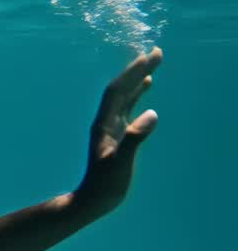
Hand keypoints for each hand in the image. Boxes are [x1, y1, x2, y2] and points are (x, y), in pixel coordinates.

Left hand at [74, 46, 161, 213]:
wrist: (94, 198)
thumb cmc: (106, 183)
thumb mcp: (121, 162)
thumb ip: (135, 138)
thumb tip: (151, 114)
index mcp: (103, 123)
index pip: (118, 91)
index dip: (132, 73)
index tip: (149, 57)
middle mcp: (105, 120)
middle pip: (121, 87)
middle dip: (137, 69)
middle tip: (157, 52)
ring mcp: (110, 125)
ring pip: (124, 95)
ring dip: (137, 78)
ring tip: (152, 62)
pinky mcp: (117, 133)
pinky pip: (127, 107)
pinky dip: (137, 94)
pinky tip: (145, 89)